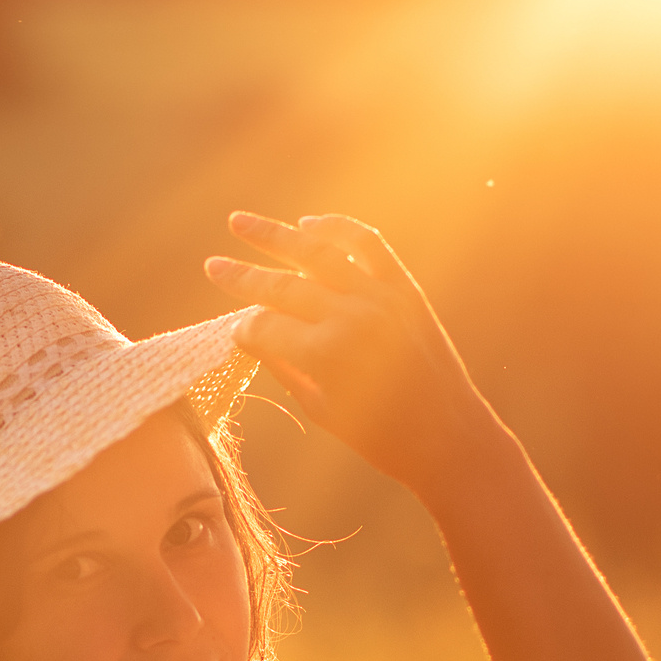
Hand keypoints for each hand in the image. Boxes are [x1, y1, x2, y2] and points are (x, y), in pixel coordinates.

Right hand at [205, 212, 499, 494]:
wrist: (448, 437)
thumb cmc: (380, 438)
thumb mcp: (321, 410)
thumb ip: (285, 367)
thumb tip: (251, 335)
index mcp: (325, 356)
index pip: (265, 328)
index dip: (244, 329)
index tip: (234, 332)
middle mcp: (351, 319)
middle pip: (281, 288)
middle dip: (242, 277)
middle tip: (211, 265)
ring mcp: (380, 299)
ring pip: (317, 253)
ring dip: (274, 236)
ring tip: (239, 222)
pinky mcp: (405, 289)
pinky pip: (368, 245)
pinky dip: (336, 229)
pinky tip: (307, 225)